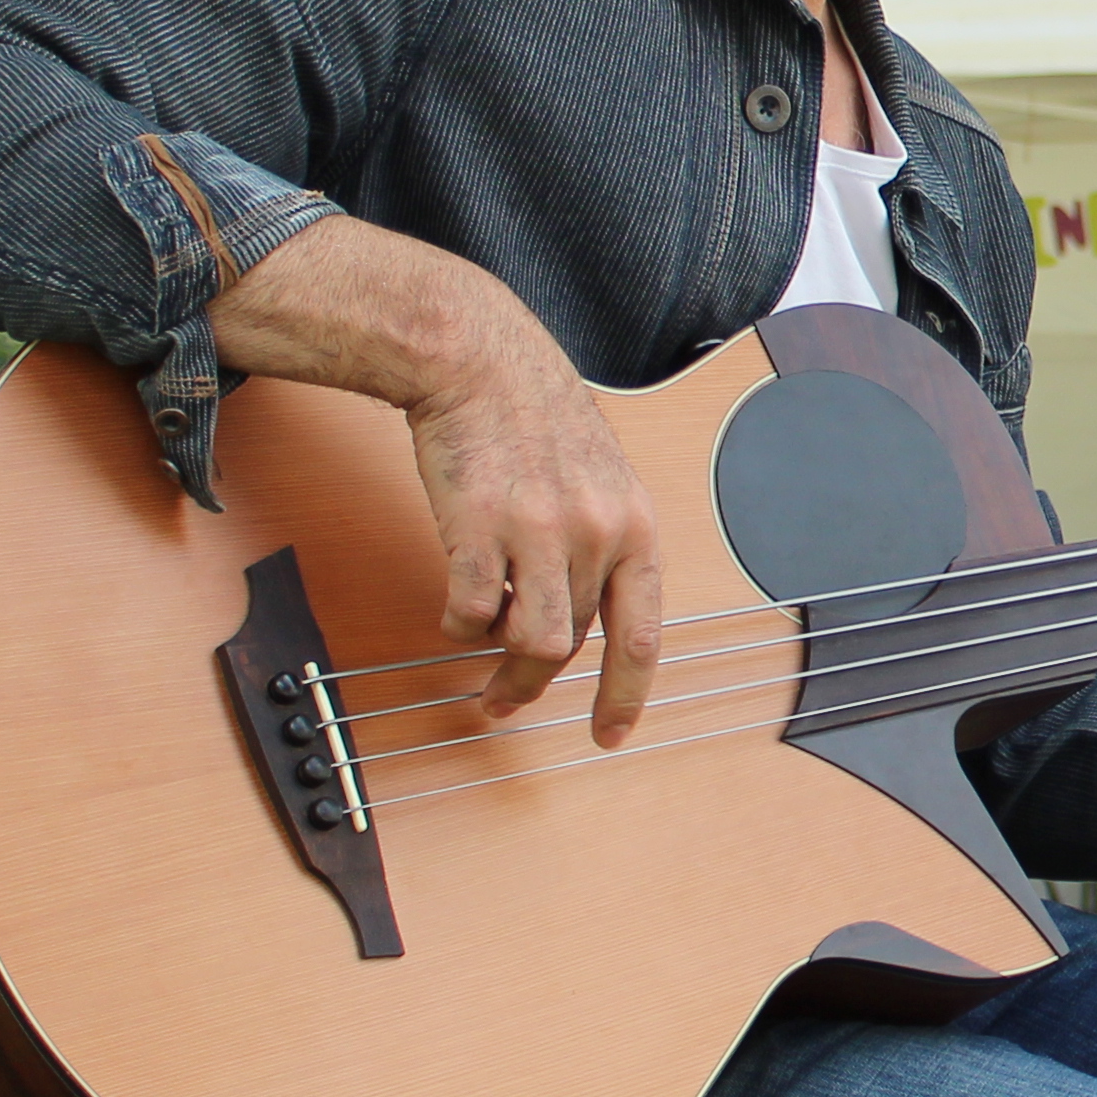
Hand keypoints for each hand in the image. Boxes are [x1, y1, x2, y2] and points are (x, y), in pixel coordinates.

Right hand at [210, 215, 668, 741]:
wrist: (479, 361)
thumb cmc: (535, 419)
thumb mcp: (599, 480)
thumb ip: (601, 546)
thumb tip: (582, 625)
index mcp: (634, 525)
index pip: (643, 634)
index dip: (627, 694)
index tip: (611, 735)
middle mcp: (596, 532)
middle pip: (570, 644)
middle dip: (534, 684)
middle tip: (504, 702)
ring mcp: (539, 532)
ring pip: (527, 642)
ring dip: (500, 669)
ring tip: (480, 675)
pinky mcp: (478, 528)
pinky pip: (470, 611)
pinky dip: (459, 624)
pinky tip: (454, 611)